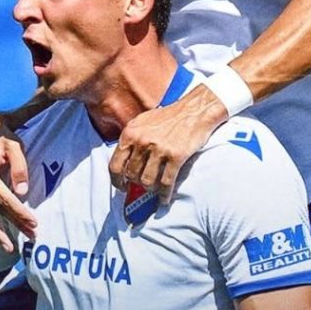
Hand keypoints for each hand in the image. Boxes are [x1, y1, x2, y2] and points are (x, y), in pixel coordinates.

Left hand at [109, 84, 227, 205]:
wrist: (194, 110)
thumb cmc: (168, 116)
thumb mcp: (142, 122)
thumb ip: (131, 139)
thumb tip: (123, 160)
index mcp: (130, 133)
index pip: (115, 164)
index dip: (116, 180)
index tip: (121, 186)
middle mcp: (142, 142)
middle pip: (132, 175)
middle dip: (136, 183)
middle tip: (142, 186)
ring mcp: (159, 149)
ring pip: (147, 181)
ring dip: (150, 189)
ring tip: (154, 190)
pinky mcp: (176, 156)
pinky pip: (166, 182)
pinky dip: (164, 194)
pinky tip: (164, 199)